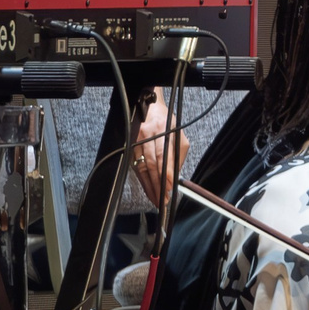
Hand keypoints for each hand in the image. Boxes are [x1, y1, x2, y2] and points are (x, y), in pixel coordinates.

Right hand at [133, 93, 188, 207]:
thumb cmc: (167, 123)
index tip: (170, 188)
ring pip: (141, 168)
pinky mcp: (129, 147)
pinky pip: (136, 167)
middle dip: (158, 185)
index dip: (166, 173)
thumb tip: (176, 175)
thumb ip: (178, 154)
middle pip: (151, 165)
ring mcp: (136, 141)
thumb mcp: (178, 134)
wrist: (149, 109)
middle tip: (163, 200)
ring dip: (149, 186)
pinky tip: (148, 190)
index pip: (163, 156)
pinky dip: (142, 180)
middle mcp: (147, 136)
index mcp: (162, 131)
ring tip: (156, 200)